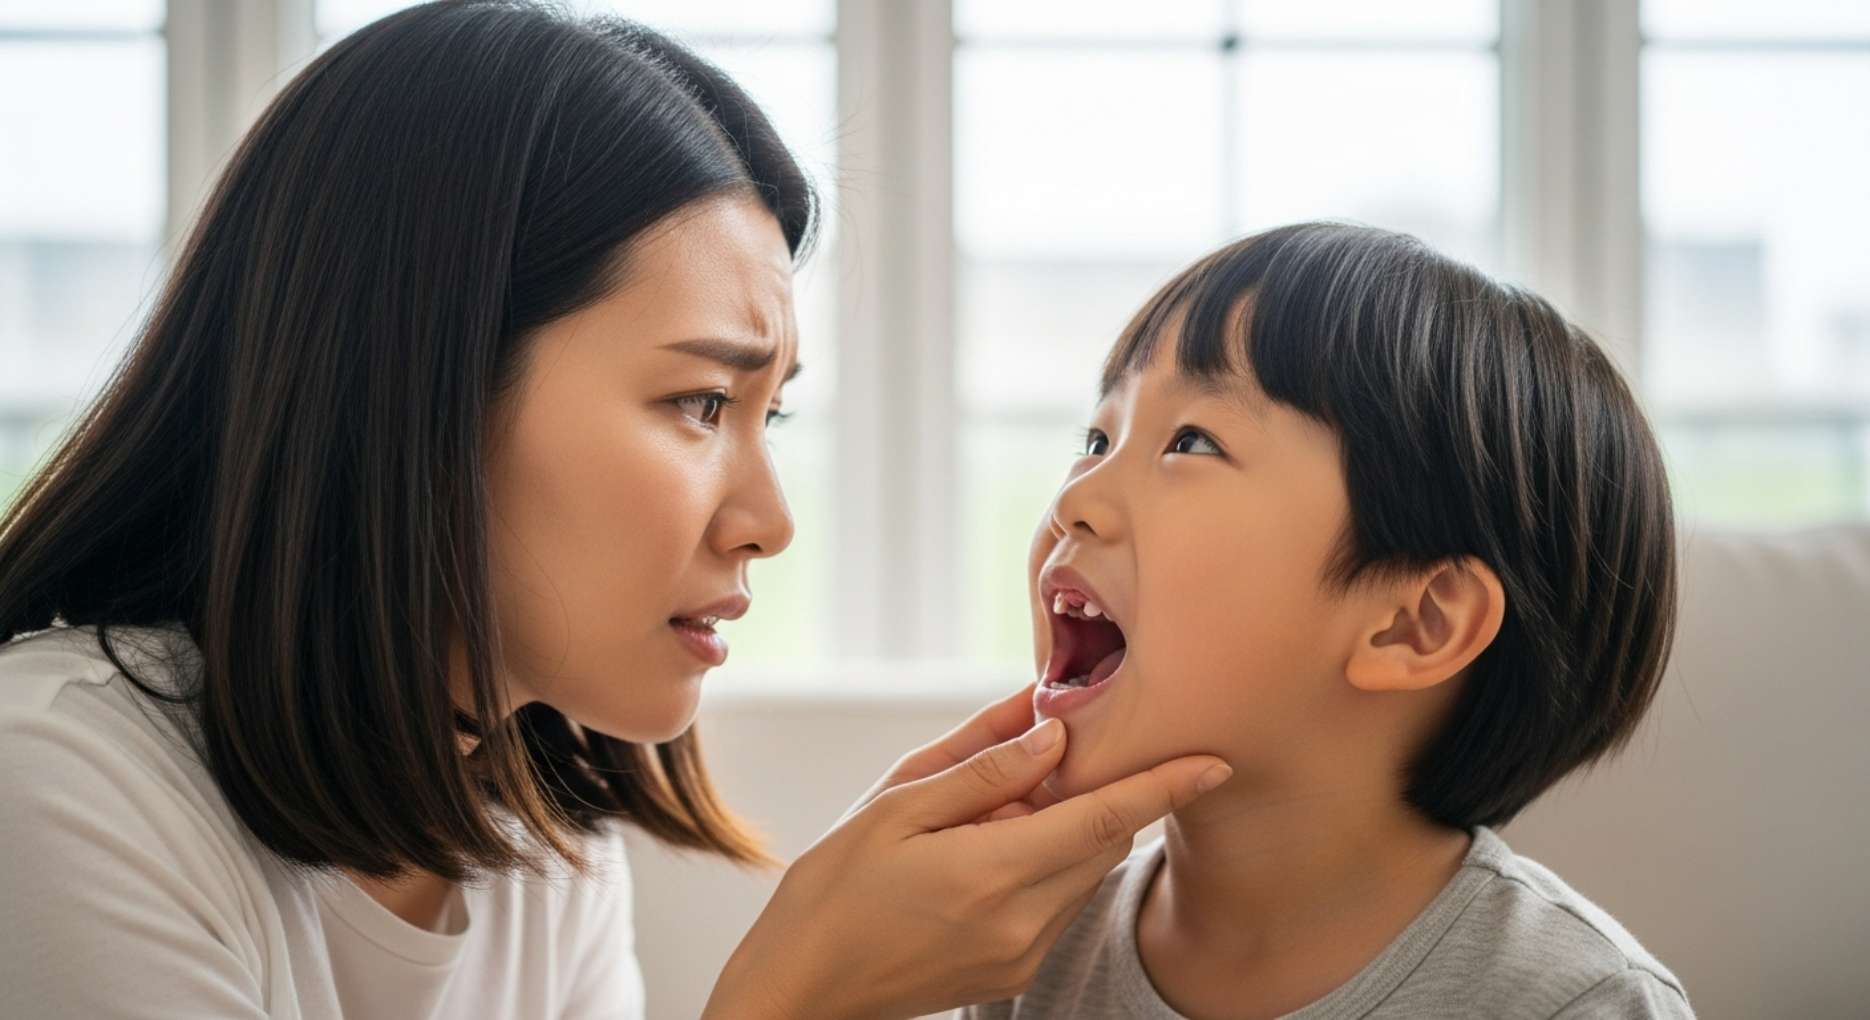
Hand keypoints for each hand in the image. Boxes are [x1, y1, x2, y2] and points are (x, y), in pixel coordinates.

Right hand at [703, 695, 1230, 1019]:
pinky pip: (1056, 901)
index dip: (1165, 787)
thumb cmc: (831, 890)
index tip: (1216, 760)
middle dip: (1105, 791)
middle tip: (1069, 749)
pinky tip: (991, 846)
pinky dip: (1048, 861)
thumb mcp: (893, 808)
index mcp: (991, 873)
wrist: (800, 991)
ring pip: (1082, 872)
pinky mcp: (1014, 970)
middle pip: (1102, 843)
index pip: (1104, 820)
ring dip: (1070, 828)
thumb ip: (980, 768)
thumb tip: (1053, 733)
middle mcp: (1022, 923)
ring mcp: (1022, 954)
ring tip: (997, 806)